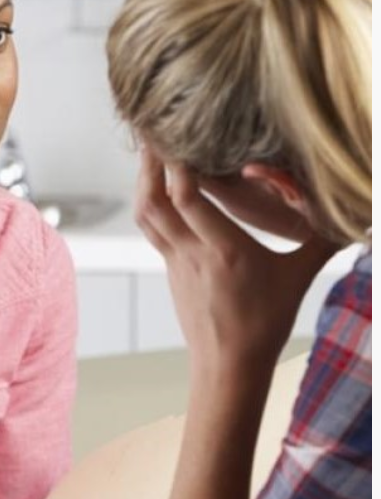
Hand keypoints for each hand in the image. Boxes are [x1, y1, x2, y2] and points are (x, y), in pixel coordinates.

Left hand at [135, 147, 337, 371]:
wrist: (228, 366)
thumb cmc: (265, 324)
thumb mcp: (299, 278)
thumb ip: (322, 241)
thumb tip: (354, 213)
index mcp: (223, 249)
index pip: (187, 197)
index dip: (177, 164)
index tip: (177, 135)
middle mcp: (191, 251)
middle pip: (155, 200)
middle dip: (149, 164)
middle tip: (150, 133)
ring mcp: (174, 260)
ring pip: (146, 214)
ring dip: (144, 182)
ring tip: (148, 153)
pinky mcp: (169, 268)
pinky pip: (152, 228)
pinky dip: (151, 203)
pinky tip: (157, 188)